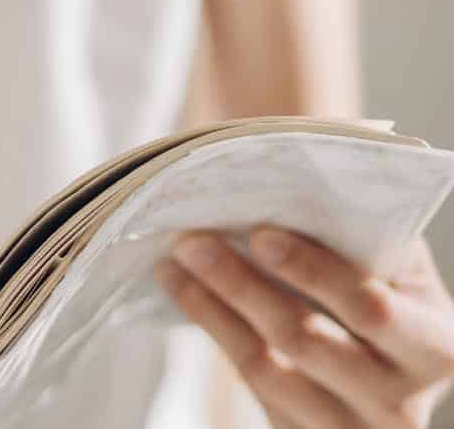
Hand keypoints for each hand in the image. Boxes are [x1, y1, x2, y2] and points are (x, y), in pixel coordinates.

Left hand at [158, 227, 453, 427]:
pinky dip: (213, 333)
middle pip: (305, 340)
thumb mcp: (408, 288)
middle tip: (193, 242)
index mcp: (437, 349)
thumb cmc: (401, 316)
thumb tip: (308, 197)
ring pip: (265, 368)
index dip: (314, 272)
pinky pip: (249, 384)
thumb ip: (377, 250)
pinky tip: (186, 293)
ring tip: (175, 265)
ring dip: (211, 310)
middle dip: (243, 286)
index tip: (261, 234)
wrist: (392, 391)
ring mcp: (345, 428)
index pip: (372, 309)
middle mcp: (398, 402)